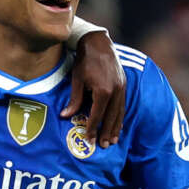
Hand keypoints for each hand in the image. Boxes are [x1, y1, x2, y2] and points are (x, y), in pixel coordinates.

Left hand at [61, 30, 125, 147]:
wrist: (98, 42)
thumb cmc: (85, 60)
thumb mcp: (77, 80)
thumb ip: (74, 100)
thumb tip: (65, 116)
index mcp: (103, 91)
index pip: (97, 115)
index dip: (92, 128)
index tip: (89, 139)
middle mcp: (116, 91)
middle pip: (111, 117)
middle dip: (107, 132)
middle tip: (104, 146)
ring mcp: (122, 87)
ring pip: (120, 112)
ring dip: (116, 127)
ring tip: (113, 140)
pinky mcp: (124, 84)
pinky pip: (123, 104)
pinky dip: (120, 116)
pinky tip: (118, 124)